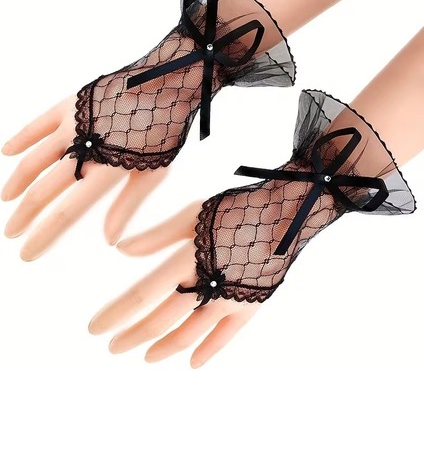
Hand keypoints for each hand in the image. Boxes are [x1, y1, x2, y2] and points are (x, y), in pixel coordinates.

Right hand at [2, 96, 166, 259]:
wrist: (166, 83)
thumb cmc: (164, 132)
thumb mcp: (153, 173)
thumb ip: (127, 205)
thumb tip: (109, 240)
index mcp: (106, 171)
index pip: (65, 212)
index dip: (43, 235)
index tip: (26, 252)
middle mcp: (83, 149)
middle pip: (43, 190)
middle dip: (24, 215)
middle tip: (11, 232)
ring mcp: (73, 124)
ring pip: (34, 159)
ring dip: (17, 181)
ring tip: (6, 199)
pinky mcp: (71, 104)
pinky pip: (37, 124)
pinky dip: (21, 139)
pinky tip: (7, 152)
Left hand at [88, 202, 258, 367]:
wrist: (287, 214)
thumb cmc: (234, 208)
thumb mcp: (193, 215)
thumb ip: (157, 236)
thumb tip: (121, 251)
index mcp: (189, 260)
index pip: (143, 295)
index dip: (116, 314)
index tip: (94, 329)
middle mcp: (207, 286)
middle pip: (161, 320)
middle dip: (133, 335)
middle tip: (112, 346)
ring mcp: (230, 301)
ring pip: (190, 334)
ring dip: (164, 347)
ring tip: (145, 356)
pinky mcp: (250, 305)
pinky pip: (226, 337)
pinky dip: (207, 350)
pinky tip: (192, 363)